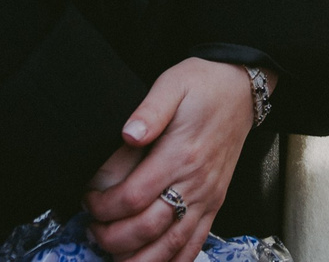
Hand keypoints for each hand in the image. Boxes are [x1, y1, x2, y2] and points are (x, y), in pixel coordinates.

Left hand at [81, 57, 255, 261]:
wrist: (240, 90)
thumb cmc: (203, 86)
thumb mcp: (172, 84)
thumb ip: (149, 110)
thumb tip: (128, 133)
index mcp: (180, 154)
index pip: (135, 196)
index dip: (105, 206)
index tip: (88, 200)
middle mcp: (195, 182)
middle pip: (149, 227)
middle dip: (113, 237)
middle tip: (93, 231)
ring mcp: (207, 197)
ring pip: (172, 245)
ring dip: (140, 259)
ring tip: (114, 258)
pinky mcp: (214, 204)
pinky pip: (195, 244)